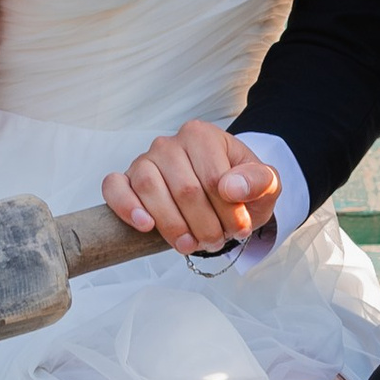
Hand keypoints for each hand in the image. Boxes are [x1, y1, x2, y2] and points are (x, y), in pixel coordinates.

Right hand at [104, 119, 282, 253]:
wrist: (221, 194)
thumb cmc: (239, 187)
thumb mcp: (265, 184)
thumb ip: (259, 181)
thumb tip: (231, 188)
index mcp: (202, 136)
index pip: (213, 179)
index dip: (228, 212)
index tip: (240, 229)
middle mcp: (169, 143)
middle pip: (184, 189)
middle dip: (204, 225)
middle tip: (216, 241)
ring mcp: (144, 159)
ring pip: (149, 189)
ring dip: (172, 225)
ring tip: (189, 244)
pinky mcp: (125, 178)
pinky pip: (114, 187)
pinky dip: (126, 206)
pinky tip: (145, 225)